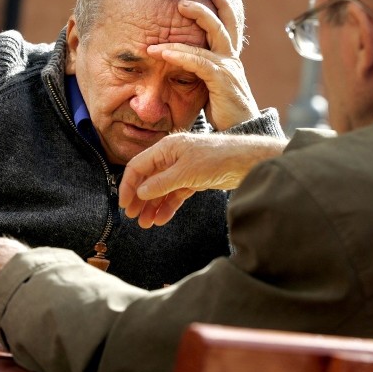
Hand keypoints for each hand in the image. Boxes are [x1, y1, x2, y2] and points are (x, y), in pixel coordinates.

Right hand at [119, 133, 285, 227]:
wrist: (248, 162)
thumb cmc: (219, 158)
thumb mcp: (186, 172)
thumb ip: (161, 183)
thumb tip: (141, 192)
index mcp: (166, 148)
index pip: (138, 166)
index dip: (128, 185)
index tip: (124, 204)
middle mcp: (172, 157)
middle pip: (148, 178)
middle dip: (139, 198)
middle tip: (133, 216)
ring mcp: (183, 168)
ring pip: (161, 189)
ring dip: (152, 206)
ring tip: (146, 223)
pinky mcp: (194, 179)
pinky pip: (175, 194)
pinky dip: (167, 206)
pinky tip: (161, 218)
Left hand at [148, 0, 257, 130]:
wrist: (239, 135)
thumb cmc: (223, 115)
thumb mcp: (210, 89)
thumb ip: (200, 74)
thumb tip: (180, 68)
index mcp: (230, 60)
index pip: (230, 27)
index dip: (224, 7)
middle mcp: (232, 60)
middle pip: (224, 24)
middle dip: (206, 7)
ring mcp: (229, 69)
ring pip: (212, 37)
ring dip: (190, 25)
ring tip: (174, 14)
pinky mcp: (222, 81)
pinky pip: (199, 62)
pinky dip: (181, 55)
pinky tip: (164, 52)